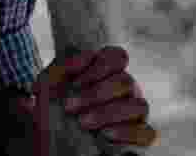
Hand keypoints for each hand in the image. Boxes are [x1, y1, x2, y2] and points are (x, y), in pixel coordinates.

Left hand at [16, 46, 157, 153]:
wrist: (51, 141)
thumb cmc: (51, 109)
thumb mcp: (48, 83)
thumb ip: (65, 64)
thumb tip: (88, 55)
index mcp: (105, 73)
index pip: (118, 57)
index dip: (101, 65)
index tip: (76, 81)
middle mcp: (124, 90)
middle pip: (125, 81)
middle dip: (96, 94)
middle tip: (69, 106)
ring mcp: (133, 113)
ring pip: (139, 105)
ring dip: (108, 113)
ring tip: (83, 122)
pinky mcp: (139, 137)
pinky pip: (147, 133)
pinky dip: (127, 133)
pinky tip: (104, 134)